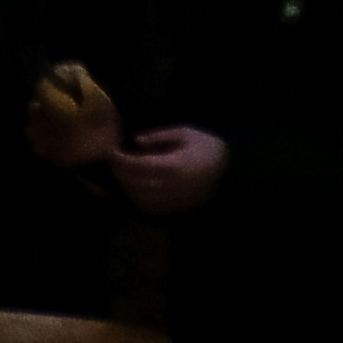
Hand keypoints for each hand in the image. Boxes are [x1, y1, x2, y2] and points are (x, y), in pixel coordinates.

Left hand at [99, 126, 230, 217]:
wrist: (232, 175)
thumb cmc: (210, 149)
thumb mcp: (186, 133)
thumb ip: (159, 136)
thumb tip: (135, 141)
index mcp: (172, 165)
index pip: (136, 165)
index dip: (119, 158)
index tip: (110, 149)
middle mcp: (169, 186)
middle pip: (134, 182)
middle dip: (118, 171)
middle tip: (112, 158)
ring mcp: (172, 201)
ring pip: (138, 197)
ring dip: (125, 185)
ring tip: (120, 171)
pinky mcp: (176, 209)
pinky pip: (149, 207)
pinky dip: (136, 197)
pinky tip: (134, 187)